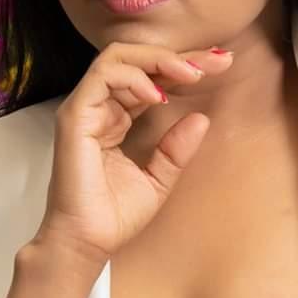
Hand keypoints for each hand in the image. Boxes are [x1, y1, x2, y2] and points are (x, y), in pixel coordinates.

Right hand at [30, 41, 233, 264]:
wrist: (88, 242)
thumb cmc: (114, 215)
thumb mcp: (159, 178)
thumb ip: (176, 148)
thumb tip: (201, 118)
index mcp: (117, 118)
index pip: (151, 78)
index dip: (185, 67)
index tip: (221, 64)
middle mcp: (100, 108)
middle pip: (137, 60)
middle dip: (178, 55)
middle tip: (215, 60)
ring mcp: (85, 109)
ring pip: (117, 58)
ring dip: (158, 59)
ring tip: (189, 74)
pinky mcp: (75, 116)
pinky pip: (103, 77)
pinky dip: (134, 78)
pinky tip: (158, 94)